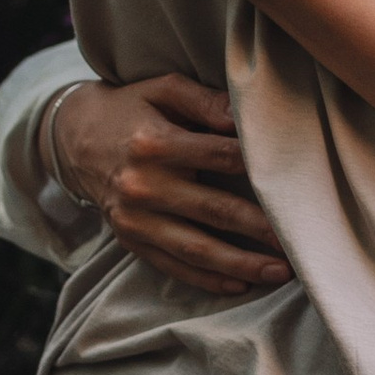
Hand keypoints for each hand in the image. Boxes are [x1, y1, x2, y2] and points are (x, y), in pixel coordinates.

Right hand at [50, 71, 291, 297]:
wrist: (73, 138)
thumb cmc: (131, 107)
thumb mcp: (163, 89)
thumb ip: (206, 101)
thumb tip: (245, 116)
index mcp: (154, 142)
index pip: (220, 156)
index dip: (260, 166)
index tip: (298, 180)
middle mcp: (142, 185)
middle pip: (214, 210)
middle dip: (261, 230)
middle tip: (300, 242)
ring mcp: (134, 218)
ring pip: (195, 248)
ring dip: (240, 264)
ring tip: (280, 272)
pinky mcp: (129, 240)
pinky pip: (172, 265)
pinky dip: (206, 279)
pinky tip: (239, 285)